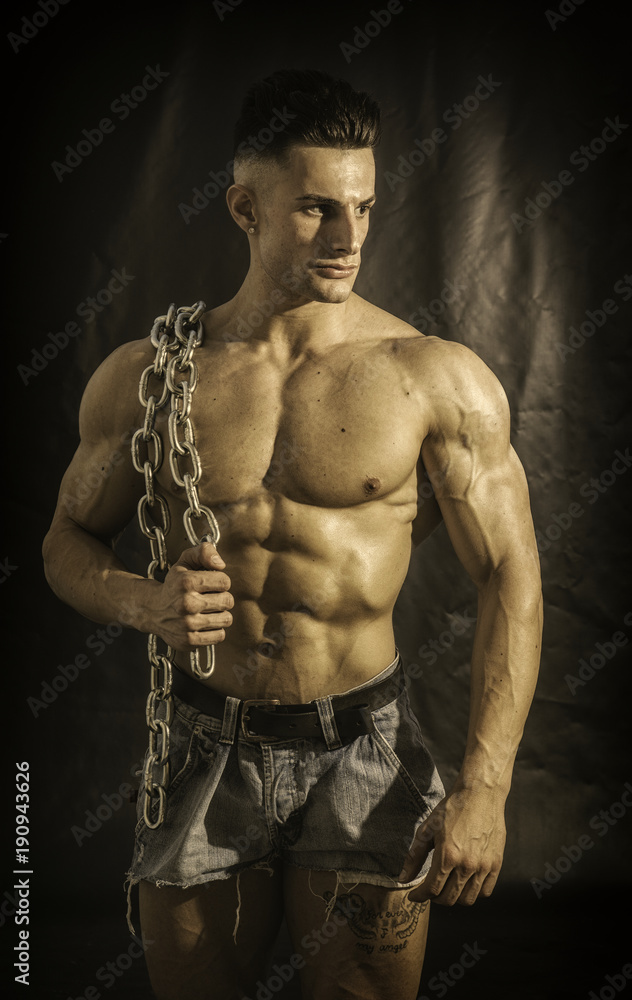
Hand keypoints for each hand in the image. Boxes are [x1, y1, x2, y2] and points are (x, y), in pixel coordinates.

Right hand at [147, 541, 233, 651]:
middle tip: (208, 598)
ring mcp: (187, 624)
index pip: (225, 582)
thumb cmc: (175, 585)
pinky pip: (220, 635)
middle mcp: (186, 603)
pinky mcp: (189, 640)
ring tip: (206, 610)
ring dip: (219, 614)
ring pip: (226, 619)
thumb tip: (220, 564)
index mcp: (186, 582)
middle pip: (228, 601)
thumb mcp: (185, 562)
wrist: (153, 610)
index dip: (220, 581)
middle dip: (221, 598)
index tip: (210, 584)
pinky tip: (203, 623)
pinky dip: (215, 630)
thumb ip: (204, 552)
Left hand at [399, 788, 505, 905]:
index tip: (414, 895)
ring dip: (453, 898)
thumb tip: (403, 879)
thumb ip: (414, 856)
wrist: (480, 794)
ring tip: (447, 886)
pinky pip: (485, 891)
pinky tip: (465, 882)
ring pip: (467, 900)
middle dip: (434, 898)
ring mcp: (483, 866)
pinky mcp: (496, 864)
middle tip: (429, 889)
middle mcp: (466, 865)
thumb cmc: (452, 809)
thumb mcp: (427, 829)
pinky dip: (474, 892)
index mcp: (447, 855)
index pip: (431, 890)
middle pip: (448, 898)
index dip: (419, 896)